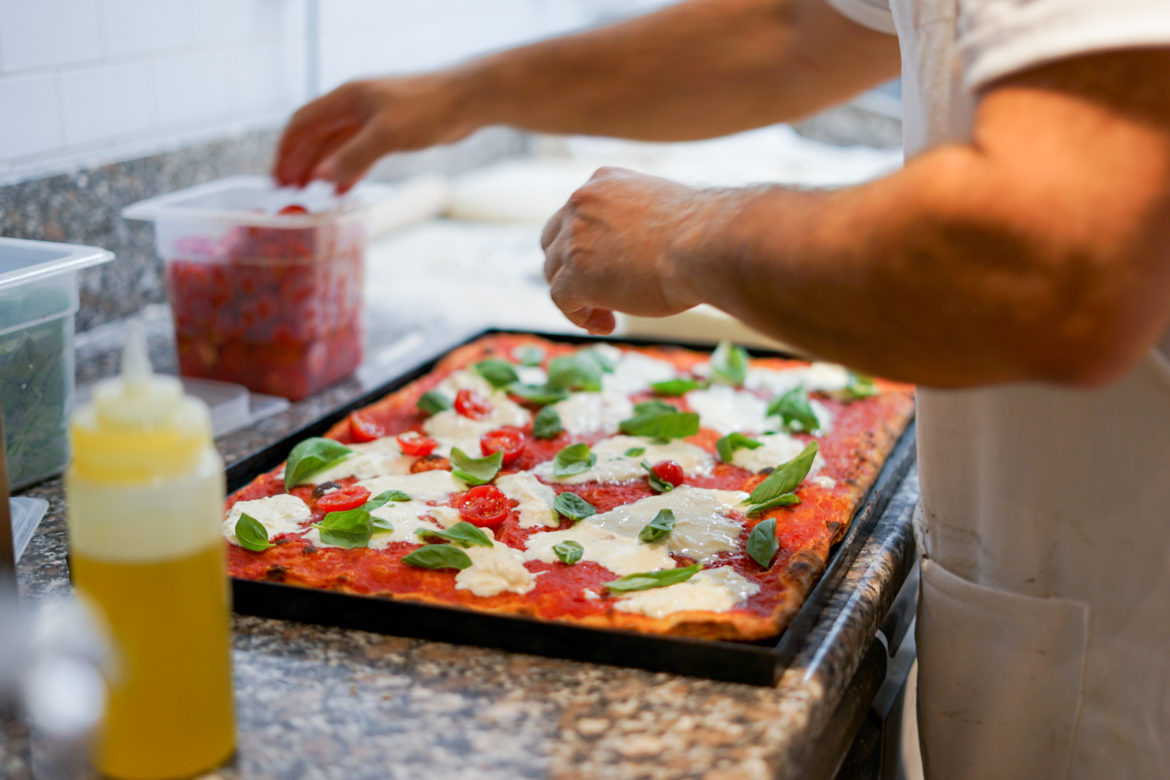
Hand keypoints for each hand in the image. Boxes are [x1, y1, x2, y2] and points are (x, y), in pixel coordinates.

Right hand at [273, 74, 471, 192]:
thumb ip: (353, 156)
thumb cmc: (428, 109)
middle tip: (287, 190)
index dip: (287, 150)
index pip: (303, 123)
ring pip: (337, 146)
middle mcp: (354, 106)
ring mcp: (372, 118)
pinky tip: (343, 189)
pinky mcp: (391, 132)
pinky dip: (348, 170)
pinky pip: (359, 153)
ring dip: (322, 168)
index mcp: (346, 99)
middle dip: (300, 162)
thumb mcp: (387, 135)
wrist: (466, 100)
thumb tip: (322, 177)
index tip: (277, 176)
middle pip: (316, 135)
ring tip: (308, 193)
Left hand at [541, 167, 709, 333]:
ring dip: (578, 296)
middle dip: (573, 268)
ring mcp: (574, 239)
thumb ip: (636, 224)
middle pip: (555, 242)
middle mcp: (581, 203)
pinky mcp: (576, 275)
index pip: (577, 214)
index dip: (586, 245)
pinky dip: (578, 316)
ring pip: (554, 272)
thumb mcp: (661, 212)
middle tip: (602, 292)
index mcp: (604, 181)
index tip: (611, 267)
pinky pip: (561, 300)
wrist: (706, 245)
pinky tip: (605, 323)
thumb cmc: (701, 233)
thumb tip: (635, 254)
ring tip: (609, 314)